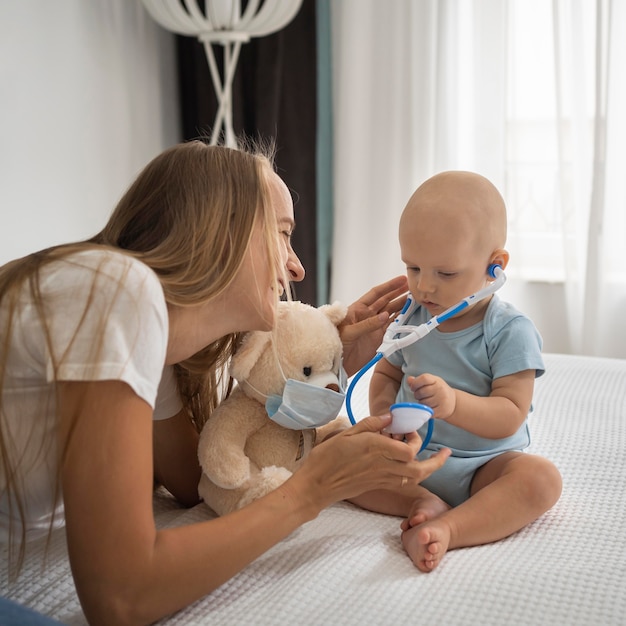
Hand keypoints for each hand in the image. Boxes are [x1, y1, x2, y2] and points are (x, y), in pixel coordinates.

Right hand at [295, 414, 449, 508]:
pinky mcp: (378, 486)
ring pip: (414, 479)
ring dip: (428, 470)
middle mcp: (383, 466)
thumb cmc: (327, 457)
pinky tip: (413, 468)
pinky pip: (403, 484)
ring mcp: (382, 479)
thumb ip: (371, 424)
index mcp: (376, 449)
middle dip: (435, 461)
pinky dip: (413, 476)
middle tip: (442, 453)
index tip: (406, 430)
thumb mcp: (347, 433)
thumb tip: (390, 417)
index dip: (414, 439)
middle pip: (419, 469)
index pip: (409, 449)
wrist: (317, 485)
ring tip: (437, 461)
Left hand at [339, 276, 407, 375]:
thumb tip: (385, 315)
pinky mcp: (378, 338)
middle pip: (386, 301)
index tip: (402, 280)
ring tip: (415, 300)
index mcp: (357, 309)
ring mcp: (374, 326)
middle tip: (412, 287)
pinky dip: (401, 322)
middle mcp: (367, 316)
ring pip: (391, 313)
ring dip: (402, 307)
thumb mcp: (349, 332)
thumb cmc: (336, 344)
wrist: (336, 364)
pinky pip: (392, 327)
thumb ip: (367, 324)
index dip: (389, 286)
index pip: (376, 294)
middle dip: (399, 293)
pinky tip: (410, 317)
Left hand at [408, 373, 455, 419]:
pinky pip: (427, 411)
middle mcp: (440, 389)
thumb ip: (418, 381)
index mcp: (436, 380)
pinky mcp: (441, 411)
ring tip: (427, 401)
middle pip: (421, 392)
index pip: (424, 378)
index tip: (413, 387)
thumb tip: (409, 380)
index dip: (415, 383)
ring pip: (423, 403)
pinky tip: (429, 407)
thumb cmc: (439, 391)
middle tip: (421, 396)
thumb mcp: (431, 382)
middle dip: (417, 395)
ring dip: (421, 403)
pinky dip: (425, 410)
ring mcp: (441, 400)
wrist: (453, 402)